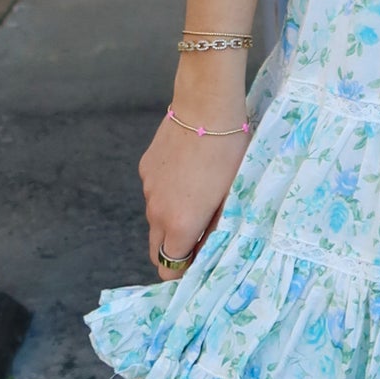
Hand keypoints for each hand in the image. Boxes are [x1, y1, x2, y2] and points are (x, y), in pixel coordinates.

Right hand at [139, 62, 251, 278]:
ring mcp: (148, 188)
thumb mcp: (233, 197)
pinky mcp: (145, 168)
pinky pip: (155, 192)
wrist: (206, 107)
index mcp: (180, 224)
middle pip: (157, 249)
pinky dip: (168, 193)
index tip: (202, 261)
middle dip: (176, 251)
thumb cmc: (229, 154)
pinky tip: (190, 173)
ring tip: (200, 197)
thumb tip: (209, 251)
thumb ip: (218, 231)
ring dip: (173, 220)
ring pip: (156, 218)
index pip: (169, 268)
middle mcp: (157, 211)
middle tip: (202, 237)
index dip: (185, 271)